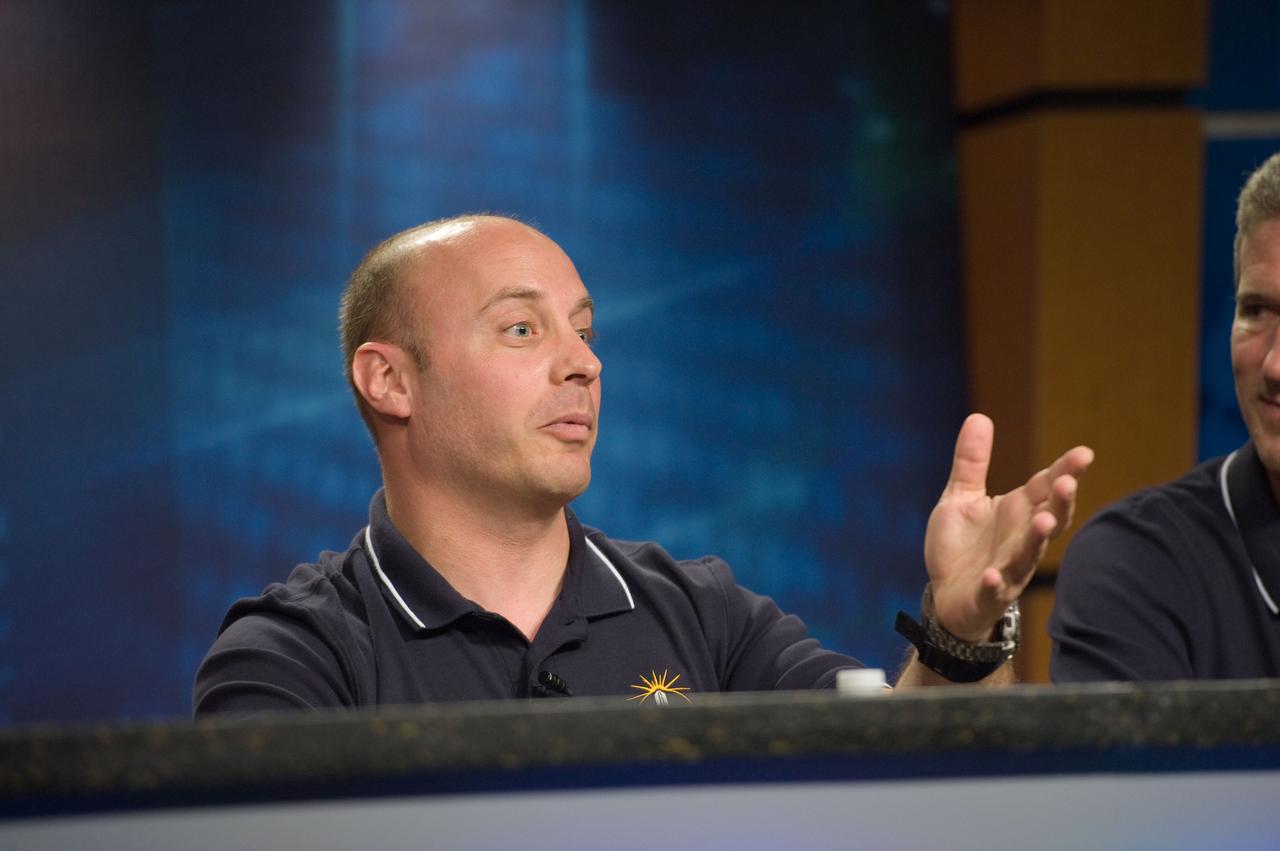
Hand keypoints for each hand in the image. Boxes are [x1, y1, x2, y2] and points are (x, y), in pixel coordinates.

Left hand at [923, 413, 1092, 641]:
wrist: (946, 596)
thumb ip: (971, 462)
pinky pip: (995, 589)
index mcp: (1017, 511)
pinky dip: (995, 582)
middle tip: (1069, 482)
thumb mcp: (960, 497)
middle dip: (1061, 502)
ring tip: (1043, 521)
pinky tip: (992, 575)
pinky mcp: (987, 594)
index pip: (1045, 487)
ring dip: (1037, 539)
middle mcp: (1020, 538)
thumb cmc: (962, 545)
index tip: (1085, 453)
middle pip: (1050, 518)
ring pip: (1029, 554)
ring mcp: (1007, 567)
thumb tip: (979, 416)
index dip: (1065, 471)